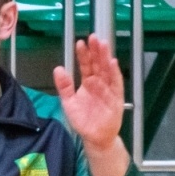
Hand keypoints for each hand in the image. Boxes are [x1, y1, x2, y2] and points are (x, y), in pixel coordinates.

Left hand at [53, 34, 125, 154]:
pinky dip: (115, 74)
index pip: (86, 65)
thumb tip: (58, 69)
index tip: (80, 42)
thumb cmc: (83, 120)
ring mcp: (108, 90)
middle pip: (98, 64)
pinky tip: (113, 63)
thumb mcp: (69, 103)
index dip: (83, 54)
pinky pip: (116, 85)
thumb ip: (64, 86)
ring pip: (107, 71)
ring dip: (106, 58)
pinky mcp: (116, 99)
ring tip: (103, 45)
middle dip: (96, 51)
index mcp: (88, 82)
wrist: (95, 138)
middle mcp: (99, 83)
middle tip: (93, 37)